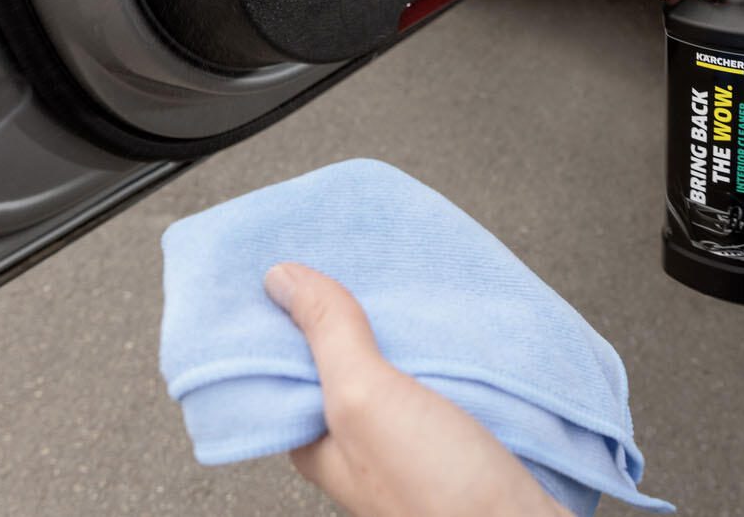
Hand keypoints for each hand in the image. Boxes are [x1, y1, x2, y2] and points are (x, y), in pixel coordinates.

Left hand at [263, 263, 568, 516]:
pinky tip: (455, 321)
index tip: (297, 258)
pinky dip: (447, 348)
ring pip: (399, 366)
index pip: (286, 364)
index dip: (289, 313)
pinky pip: (445, 379)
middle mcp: (361, 443)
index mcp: (320, 442)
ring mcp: (413, 442)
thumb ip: (327, 338)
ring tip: (410, 273)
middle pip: (345, 358)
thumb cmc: (440, 498)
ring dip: (405, 327)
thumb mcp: (366, 401)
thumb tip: (281, 278)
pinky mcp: (462, 439)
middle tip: (361, 252)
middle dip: (353, 309)